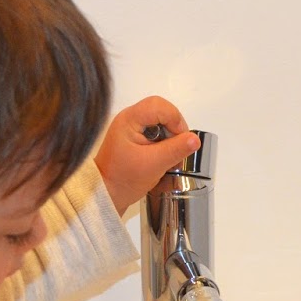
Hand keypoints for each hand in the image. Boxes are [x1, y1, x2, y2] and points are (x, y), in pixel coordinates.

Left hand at [93, 96, 200, 213]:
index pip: (160, 106)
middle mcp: (129, 119)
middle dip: (174, 128)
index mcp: (129, 120)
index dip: (175, 121)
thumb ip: (176, 150)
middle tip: (176, 148)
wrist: (106, 194)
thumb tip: (194, 139)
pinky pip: (156, 130)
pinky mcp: (134, 136)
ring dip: (170, 136)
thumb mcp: (154, 165)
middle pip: (161, 110)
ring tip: (168, 155)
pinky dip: (164, 141)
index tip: (180, 141)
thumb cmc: (123, 180)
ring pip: (160, 120)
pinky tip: (161, 156)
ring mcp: (131, 127)